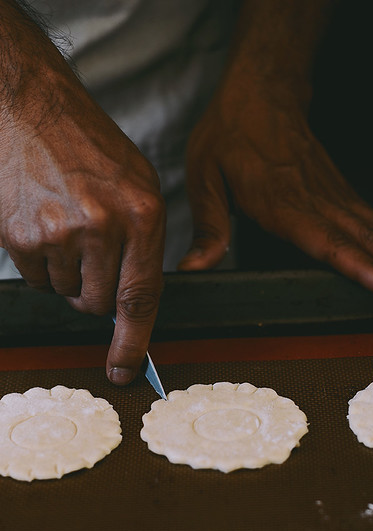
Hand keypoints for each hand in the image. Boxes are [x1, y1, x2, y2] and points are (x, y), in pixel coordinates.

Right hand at [0, 59, 164, 385]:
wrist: (33, 109)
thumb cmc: (90, 148)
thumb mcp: (140, 187)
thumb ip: (143, 246)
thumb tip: (135, 303)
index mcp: (141, 215)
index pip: (140, 297)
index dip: (133, 342)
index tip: (125, 369)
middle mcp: (100, 226)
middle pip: (99, 305)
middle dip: (96, 292)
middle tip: (92, 254)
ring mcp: (56, 233)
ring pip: (67, 294)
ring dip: (69, 274)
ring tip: (67, 227)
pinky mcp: (19, 236)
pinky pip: (38, 280)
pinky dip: (44, 264)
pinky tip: (46, 226)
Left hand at [181, 91, 372, 300]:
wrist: (258, 92)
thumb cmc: (229, 133)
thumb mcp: (204, 178)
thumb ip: (209, 227)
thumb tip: (196, 268)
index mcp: (280, 201)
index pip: (325, 240)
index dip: (357, 265)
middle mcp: (313, 199)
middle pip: (361, 235)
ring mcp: (330, 193)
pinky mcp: (337, 189)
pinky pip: (371, 215)